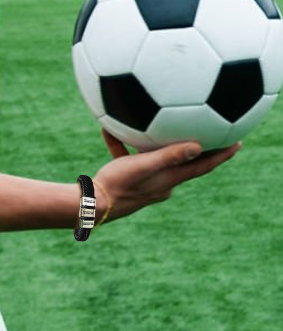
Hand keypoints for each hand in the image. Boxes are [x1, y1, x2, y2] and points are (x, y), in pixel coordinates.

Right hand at [93, 129, 239, 223]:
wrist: (94, 204)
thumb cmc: (119, 184)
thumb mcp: (143, 166)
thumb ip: (168, 156)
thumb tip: (198, 146)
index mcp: (170, 179)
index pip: (202, 166)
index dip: (220, 155)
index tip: (237, 143)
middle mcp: (163, 181)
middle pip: (185, 163)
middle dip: (197, 149)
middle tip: (209, 132)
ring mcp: (146, 181)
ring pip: (157, 159)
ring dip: (159, 145)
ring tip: (159, 127)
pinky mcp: (130, 179)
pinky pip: (130, 158)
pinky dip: (124, 146)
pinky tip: (109, 131)